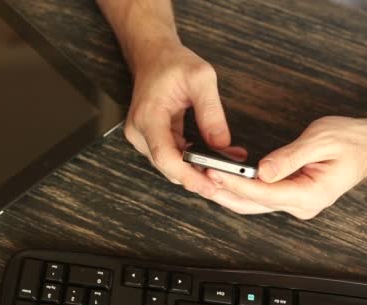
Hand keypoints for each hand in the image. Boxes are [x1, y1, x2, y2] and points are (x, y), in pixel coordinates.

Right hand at [124, 41, 238, 196]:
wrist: (152, 57)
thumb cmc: (173, 63)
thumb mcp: (201, 79)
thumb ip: (212, 114)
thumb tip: (223, 146)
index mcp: (149, 116)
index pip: (165, 156)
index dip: (188, 175)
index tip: (210, 186)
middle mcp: (139, 131)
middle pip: (167, 167)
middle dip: (196, 177)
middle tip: (226, 182)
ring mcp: (141, 137)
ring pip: (168, 166)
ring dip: (193, 170)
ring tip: (222, 169)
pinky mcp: (148, 139)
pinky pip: (168, 157)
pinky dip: (188, 161)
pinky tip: (207, 161)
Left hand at [206, 116, 366, 219]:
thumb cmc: (349, 141)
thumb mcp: (321, 140)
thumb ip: (290, 156)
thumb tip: (262, 170)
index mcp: (311, 194)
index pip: (263, 192)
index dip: (236, 182)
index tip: (214, 172)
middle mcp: (301, 205)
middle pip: (251, 203)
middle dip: (222, 190)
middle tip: (197, 175)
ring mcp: (294, 204)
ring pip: (251, 204)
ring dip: (226, 192)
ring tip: (201, 178)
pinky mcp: (289, 197)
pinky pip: (258, 198)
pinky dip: (238, 189)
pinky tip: (221, 180)